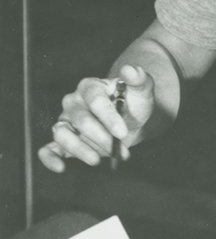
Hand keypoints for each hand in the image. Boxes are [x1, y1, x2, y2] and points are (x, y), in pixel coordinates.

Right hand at [38, 65, 154, 171]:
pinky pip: (50, 148)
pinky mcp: (64, 140)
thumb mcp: (141, 90)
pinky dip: (50, 158)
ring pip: (62, 134)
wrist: (131, 119)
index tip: (122, 132)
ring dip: (80, 149)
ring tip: (98, 160)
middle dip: (100, 137)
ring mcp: (67, 121)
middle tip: (118, 150)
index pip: (94, 100)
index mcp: (90, 87)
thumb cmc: (133, 102)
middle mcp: (73, 102)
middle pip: (81, 120)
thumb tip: (131, 70)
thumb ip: (139, 79)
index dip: (108, 117)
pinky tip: (60, 167)